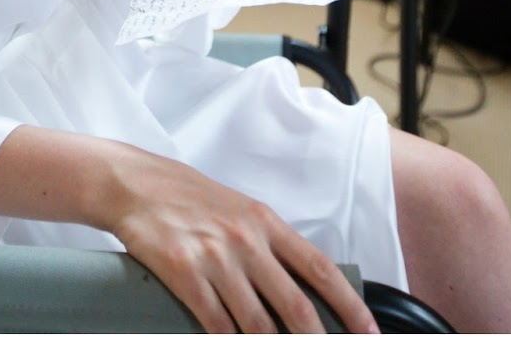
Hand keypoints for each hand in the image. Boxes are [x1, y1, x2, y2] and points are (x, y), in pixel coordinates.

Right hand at [104, 148, 377, 334]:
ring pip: (256, 322)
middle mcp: (249, 242)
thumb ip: (273, 247)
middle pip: (295, 303)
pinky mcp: (184, 274)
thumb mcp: (244, 213)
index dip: (349, 304)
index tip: (368, 330)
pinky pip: (216, 322)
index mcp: (269, 225)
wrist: (142, 186)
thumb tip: (305, 284)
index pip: (321, 269)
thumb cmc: (196, 202)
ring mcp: (216, 259)